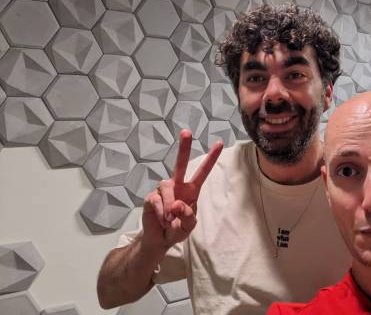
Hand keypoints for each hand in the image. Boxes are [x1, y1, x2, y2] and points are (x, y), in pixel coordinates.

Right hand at [142, 129, 222, 248]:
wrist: (159, 239)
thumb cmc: (177, 229)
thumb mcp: (189, 227)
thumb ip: (188, 217)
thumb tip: (177, 204)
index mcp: (191, 190)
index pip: (203, 171)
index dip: (211, 158)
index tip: (219, 142)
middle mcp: (177, 185)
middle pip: (180, 164)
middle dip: (183, 147)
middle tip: (186, 132)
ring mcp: (163, 190)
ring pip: (167, 187)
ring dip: (169, 207)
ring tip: (170, 220)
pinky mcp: (151, 197)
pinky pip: (156, 201)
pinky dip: (161, 214)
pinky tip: (162, 220)